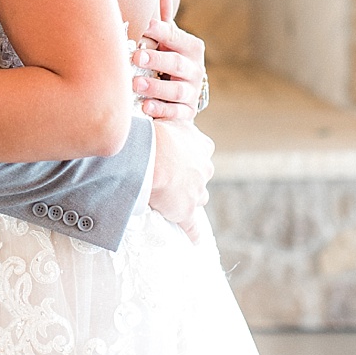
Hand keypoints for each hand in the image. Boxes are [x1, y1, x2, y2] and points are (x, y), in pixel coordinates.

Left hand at [131, 0, 206, 121]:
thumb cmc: (169, 62)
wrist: (181, 99)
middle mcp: (194, 70)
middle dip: (157, 60)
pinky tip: (146, 107)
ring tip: (136, 84)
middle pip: (177, 64)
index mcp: (191, 48)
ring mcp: (191, 93)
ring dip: (156, 87)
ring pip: (177, 91)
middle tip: (136, 57)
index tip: (145, 27)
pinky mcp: (186, 113)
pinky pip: (176, 112)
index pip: (176, 38)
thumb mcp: (169, 42)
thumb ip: (164, 21)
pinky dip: (161, 110)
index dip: (161, 32)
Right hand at [148, 112, 214, 243]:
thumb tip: (164, 112)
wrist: (150, 156)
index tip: (177, 157)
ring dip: (186, 199)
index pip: (202, 152)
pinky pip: (193, 226)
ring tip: (168, 199)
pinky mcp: (186, 210)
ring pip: (197, 198)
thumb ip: (173, 123)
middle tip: (168, 177)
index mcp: (203, 146)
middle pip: (201, 177)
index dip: (189, 156)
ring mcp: (197, 191)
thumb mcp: (170, 120)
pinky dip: (195, 234)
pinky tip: (196, 242)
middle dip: (188, 179)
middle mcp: (205, 169)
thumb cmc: (155, 134)